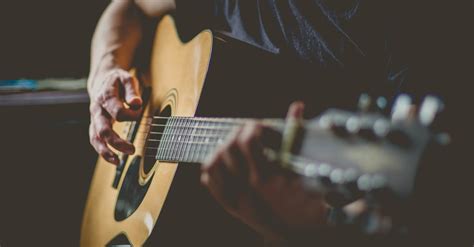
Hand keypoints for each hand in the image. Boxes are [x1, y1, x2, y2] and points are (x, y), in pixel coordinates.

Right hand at [88, 68, 142, 163]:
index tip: (139, 111)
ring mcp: (94, 119)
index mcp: (105, 97)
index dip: (131, 115)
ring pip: (95, 138)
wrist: (102, 80)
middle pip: (103, 129)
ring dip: (105, 151)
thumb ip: (131, 91)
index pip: (118, 112)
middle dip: (116, 142)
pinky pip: (95, 140)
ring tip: (118, 161)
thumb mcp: (127, 79)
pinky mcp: (95, 125)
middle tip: (131, 149)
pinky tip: (114, 160)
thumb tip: (136, 103)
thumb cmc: (117, 81)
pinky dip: (103, 151)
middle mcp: (97, 109)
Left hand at [201, 102, 328, 241]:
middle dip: (237, 134)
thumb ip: (300, 135)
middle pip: (228, 149)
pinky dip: (214, 168)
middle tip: (249, 132)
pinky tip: (227, 162)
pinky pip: (210, 181)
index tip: (261, 126)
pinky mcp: (231, 207)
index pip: (248, 142)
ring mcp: (236, 199)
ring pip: (213, 164)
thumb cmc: (310, 205)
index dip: (253, 127)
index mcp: (269, 179)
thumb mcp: (311, 172)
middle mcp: (248, 189)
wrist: (299, 237)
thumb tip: (297, 105)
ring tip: (237, 145)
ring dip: (223, 149)